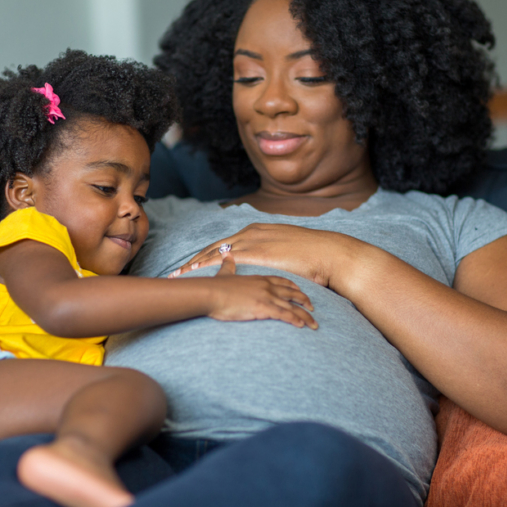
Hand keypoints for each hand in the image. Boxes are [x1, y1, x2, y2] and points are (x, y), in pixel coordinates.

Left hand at [169, 223, 349, 286]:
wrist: (328, 253)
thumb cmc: (312, 256)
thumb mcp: (287, 250)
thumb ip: (273, 254)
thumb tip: (268, 264)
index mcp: (257, 231)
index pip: (225, 244)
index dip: (207, 255)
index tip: (193, 264)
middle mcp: (251, 232)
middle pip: (215, 247)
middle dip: (195, 260)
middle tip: (178, 272)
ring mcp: (252, 241)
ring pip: (214, 252)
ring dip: (195, 264)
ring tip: (179, 275)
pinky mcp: (256, 252)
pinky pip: (224, 260)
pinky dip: (207, 266)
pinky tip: (196, 275)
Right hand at [205, 253, 317, 328]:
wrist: (210, 293)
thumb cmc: (215, 286)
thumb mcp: (224, 273)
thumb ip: (228, 265)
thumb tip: (227, 256)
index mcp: (259, 278)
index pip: (282, 280)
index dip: (293, 286)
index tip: (301, 291)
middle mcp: (266, 286)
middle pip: (292, 293)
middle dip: (304, 300)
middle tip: (313, 307)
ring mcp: (266, 296)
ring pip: (292, 306)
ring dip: (305, 315)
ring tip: (313, 324)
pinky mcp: (263, 308)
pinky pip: (284, 315)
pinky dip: (295, 320)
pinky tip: (302, 325)